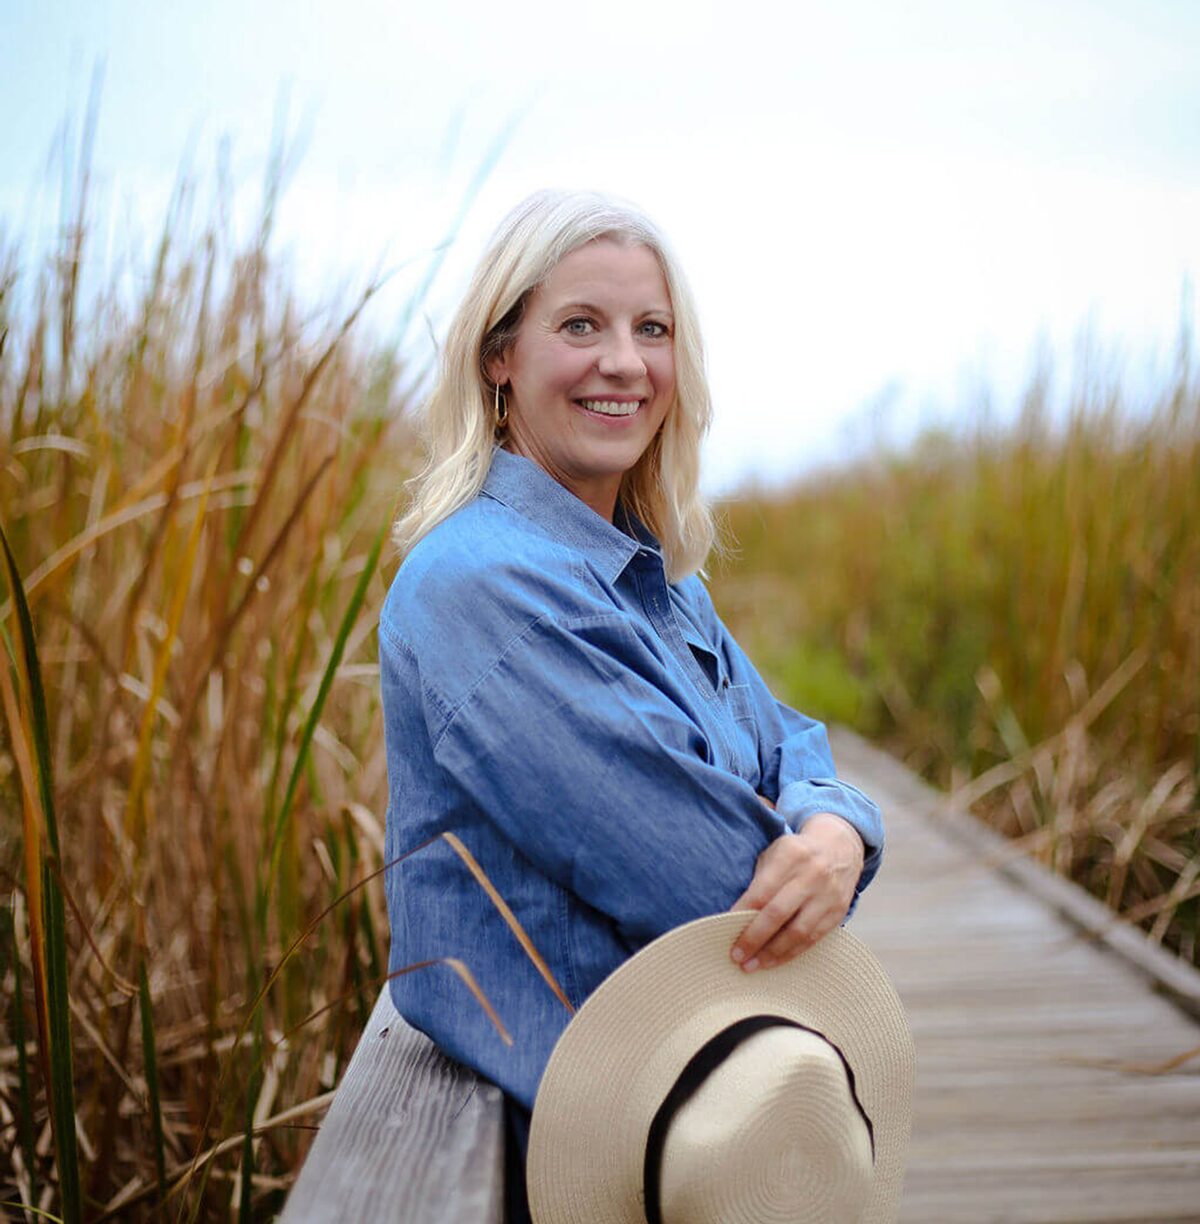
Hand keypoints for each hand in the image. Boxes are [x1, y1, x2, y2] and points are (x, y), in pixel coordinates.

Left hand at [729, 813, 864, 971]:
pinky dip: (792, 953)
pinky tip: (775, 961)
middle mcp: (811, 875)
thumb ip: (760, 879)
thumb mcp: (776, 852)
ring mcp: (828, 895)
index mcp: (790, 856)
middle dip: (754, 938)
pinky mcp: (838, 912)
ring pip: (798, 932)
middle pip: (778, 914)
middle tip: (737, 956)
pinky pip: (813, 939)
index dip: (742, 913)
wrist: (839, 847)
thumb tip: (737, 914)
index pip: (761, 891)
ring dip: (772, 953)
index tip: (724, 928)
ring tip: (753, 965)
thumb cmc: (796, 853)